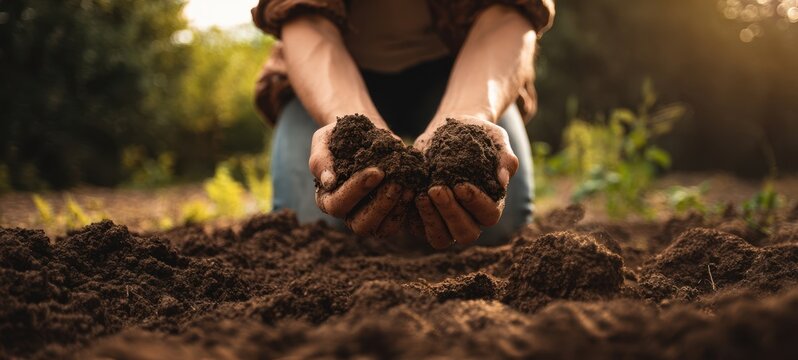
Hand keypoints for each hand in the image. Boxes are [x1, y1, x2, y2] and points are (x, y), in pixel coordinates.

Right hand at [309, 122, 413, 236]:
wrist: (364, 133)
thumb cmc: (339, 137)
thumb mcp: (324, 141)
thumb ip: (320, 160)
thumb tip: (328, 182)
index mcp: (326, 199)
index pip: (338, 204)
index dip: (357, 190)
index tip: (377, 171)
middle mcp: (346, 213)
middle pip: (360, 225)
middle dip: (379, 205)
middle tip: (395, 182)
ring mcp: (367, 217)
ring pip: (380, 229)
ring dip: (394, 209)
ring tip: (406, 186)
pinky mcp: (386, 215)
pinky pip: (395, 223)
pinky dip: (405, 209)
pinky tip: (412, 189)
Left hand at [412, 117, 518, 248]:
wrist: (448, 129)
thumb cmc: (477, 135)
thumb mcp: (495, 139)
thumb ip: (505, 158)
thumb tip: (503, 181)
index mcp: (491, 204)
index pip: (488, 215)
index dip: (475, 204)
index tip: (461, 185)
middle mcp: (470, 219)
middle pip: (465, 234)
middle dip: (451, 213)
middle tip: (437, 190)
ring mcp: (445, 221)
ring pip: (441, 238)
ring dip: (431, 220)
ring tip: (423, 195)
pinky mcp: (423, 217)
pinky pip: (418, 229)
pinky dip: (413, 216)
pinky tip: (410, 194)